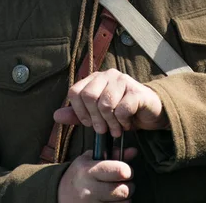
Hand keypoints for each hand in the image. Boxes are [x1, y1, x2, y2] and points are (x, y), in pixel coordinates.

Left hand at [54, 69, 168, 136]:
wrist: (149, 112)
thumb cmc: (121, 112)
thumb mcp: (97, 115)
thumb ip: (77, 115)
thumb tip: (56, 115)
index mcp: (95, 78)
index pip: (75, 91)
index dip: (79, 111)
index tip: (89, 123)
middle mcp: (107, 75)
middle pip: (89, 96)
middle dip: (95, 118)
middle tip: (104, 129)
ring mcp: (123, 80)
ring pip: (105, 103)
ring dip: (110, 122)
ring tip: (116, 129)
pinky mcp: (136, 90)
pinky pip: (122, 108)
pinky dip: (122, 121)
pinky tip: (127, 123)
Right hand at [58, 149, 135, 202]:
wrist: (61, 194)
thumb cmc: (79, 174)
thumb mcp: (90, 159)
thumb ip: (112, 154)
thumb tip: (133, 151)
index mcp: (88, 170)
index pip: (119, 170)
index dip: (127, 170)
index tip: (125, 170)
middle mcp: (90, 189)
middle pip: (123, 190)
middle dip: (129, 185)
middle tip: (125, 182)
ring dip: (125, 198)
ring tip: (118, 192)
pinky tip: (113, 200)